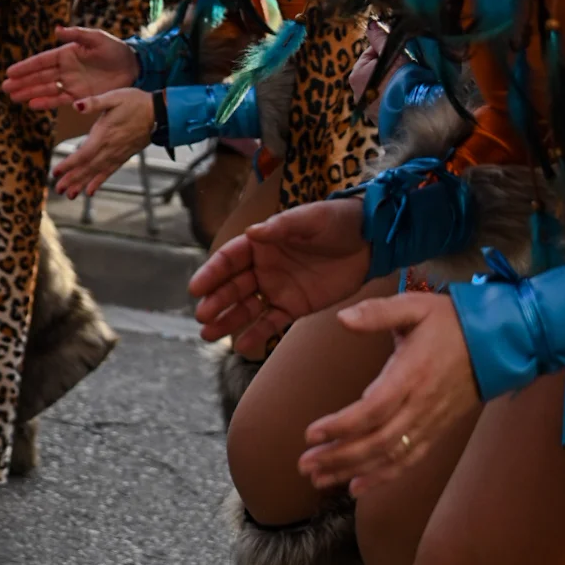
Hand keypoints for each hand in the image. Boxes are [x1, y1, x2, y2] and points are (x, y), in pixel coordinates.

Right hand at [2, 26, 138, 110]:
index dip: (26, 67)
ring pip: (46, 89)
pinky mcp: (80, 96)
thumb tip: (56, 29)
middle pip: (40, 76)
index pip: (42, 61)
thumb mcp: (97, 38)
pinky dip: (46, 102)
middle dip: (22, 82)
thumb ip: (77, 34)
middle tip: (5, 87)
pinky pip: (59, 100)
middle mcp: (66, 69)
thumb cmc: (116, 49)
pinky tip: (32, 105)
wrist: (133, 67)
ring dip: (29, 92)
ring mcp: (71, 83)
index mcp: (67, 53)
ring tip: (13, 97)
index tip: (10, 72)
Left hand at [52, 88, 154, 198]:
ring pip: (97, 172)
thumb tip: (77, 105)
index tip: (55, 172)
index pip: (83, 154)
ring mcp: (117, 154)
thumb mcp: (114, 97)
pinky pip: (109, 172)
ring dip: (82, 183)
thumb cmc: (135, 102)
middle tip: (58, 189)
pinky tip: (90, 191)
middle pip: (87, 167)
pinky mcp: (123, 156)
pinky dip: (99, 182)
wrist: (159, 113)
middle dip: (72, 179)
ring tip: (70, 195)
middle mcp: (110, 148)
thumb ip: (95, 102)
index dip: (69, 164)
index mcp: (104, 134)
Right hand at [188, 200, 370, 355]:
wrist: (368, 241)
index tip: (196, 288)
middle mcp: (264, 266)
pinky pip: (271, 322)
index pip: (229, 258)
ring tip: (208, 335)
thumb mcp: (310, 219)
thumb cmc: (335, 221)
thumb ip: (282, 227)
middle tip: (202, 317)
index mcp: (262, 241)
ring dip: (227, 320)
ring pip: (246, 307)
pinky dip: (256, 333)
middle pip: (233, 285)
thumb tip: (252, 232)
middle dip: (216, 300)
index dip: (212, 272)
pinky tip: (241, 346)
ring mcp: (277, 287)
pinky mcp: (294, 306)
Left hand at [298, 292, 479, 495]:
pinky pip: (408, 461)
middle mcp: (420, 406)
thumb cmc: (448, 321)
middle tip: (305, 465)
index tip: (310, 433)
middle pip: (376, 442)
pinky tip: (357, 485)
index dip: (341, 426)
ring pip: (389, 457)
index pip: (372, 410)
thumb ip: (377, 312)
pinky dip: (382, 477)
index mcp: (410, 374)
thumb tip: (343, 318)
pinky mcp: (435, 431)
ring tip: (319, 478)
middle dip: (338, 457)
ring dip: (353, 470)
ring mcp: (429, 422)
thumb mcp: (413, 306)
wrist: (494, 342)